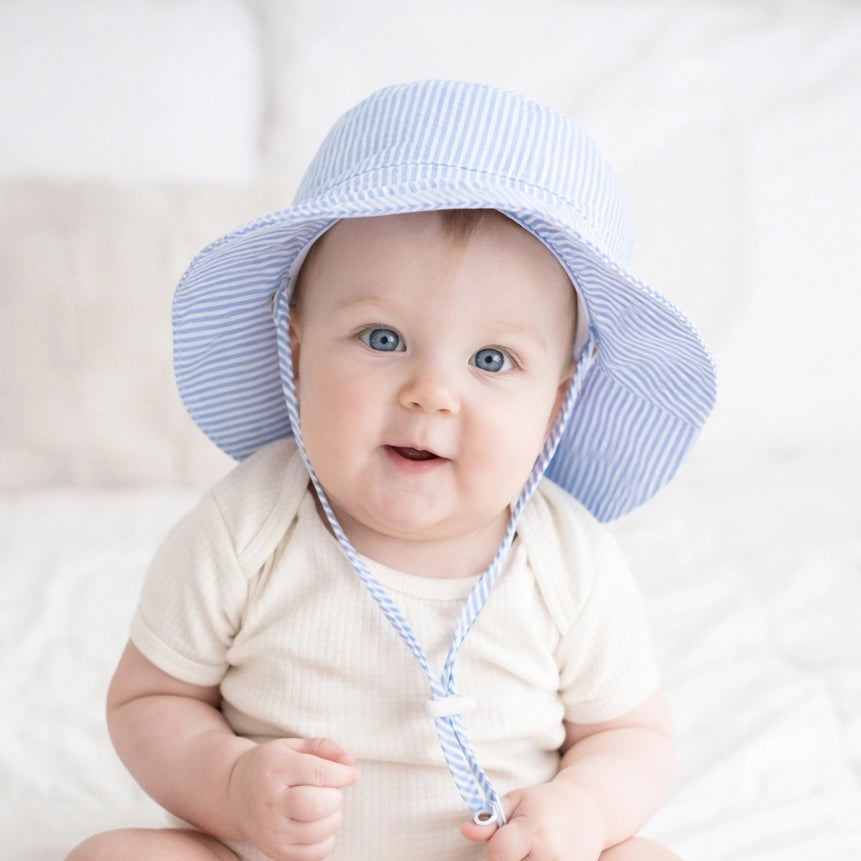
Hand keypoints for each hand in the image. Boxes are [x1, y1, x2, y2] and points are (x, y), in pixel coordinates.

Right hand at [227, 736, 358, 860]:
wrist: (235, 795)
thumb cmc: (272, 766)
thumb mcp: (293, 747)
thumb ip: (323, 748)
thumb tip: (350, 762)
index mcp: (274, 769)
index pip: (318, 773)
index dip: (343, 774)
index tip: (352, 774)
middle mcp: (270, 802)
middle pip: (317, 805)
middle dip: (336, 797)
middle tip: (333, 791)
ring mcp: (271, 830)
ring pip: (318, 830)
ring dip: (334, 817)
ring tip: (326, 806)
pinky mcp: (276, 851)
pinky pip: (314, 853)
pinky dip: (327, 839)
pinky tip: (319, 824)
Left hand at [461, 781, 604, 860]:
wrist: (588, 813)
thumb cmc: (545, 803)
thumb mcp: (516, 800)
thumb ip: (490, 819)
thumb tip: (466, 831)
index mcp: (534, 832)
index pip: (497, 853)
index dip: (494, 847)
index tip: (504, 836)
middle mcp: (550, 858)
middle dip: (506, 859)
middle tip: (519, 845)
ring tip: (530, 852)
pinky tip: (541, 857)